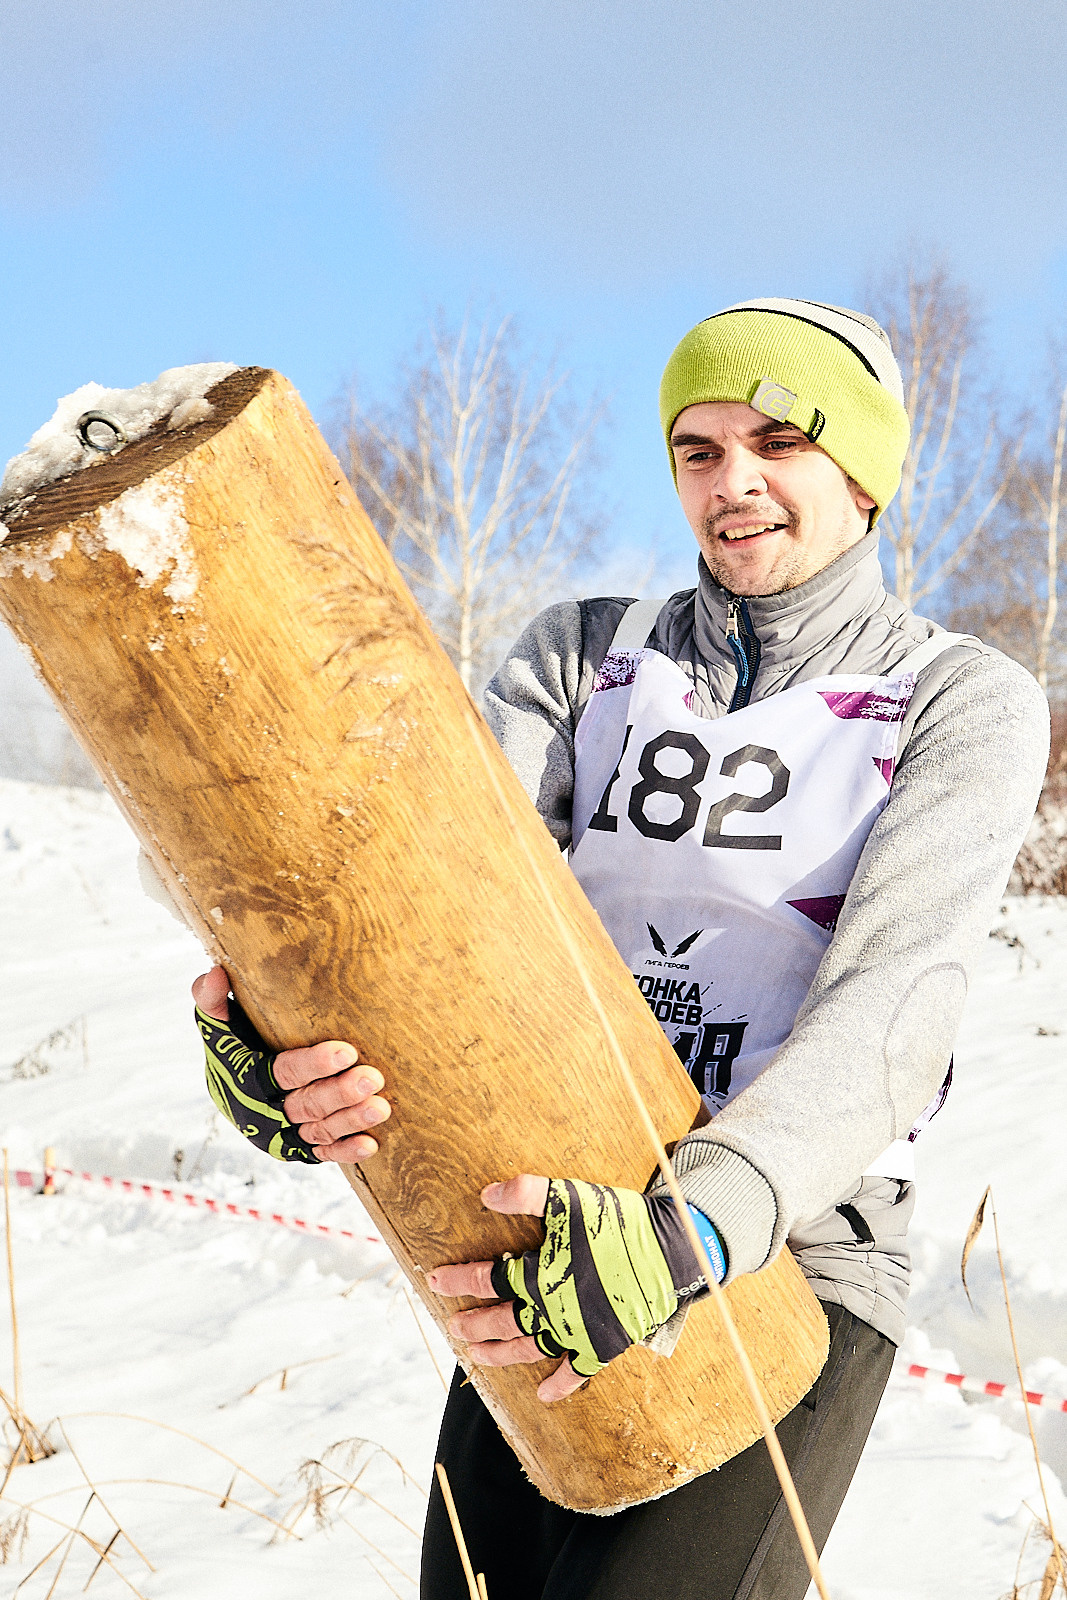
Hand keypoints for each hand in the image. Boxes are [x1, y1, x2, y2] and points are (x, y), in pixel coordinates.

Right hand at [192, 966, 390, 1162]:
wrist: (230, 1086)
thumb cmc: (232, 1043)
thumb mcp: (218, 1021)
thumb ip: (213, 999)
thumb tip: (217, 973)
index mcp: (249, 1078)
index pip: (284, 1072)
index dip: (313, 1064)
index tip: (346, 1051)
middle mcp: (266, 1110)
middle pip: (306, 1104)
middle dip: (340, 1094)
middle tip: (372, 1079)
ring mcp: (283, 1132)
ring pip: (318, 1130)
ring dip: (350, 1121)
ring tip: (381, 1108)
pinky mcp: (298, 1146)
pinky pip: (321, 1152)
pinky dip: (344, 1151)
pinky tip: (370, 1145)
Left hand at [427, 1174, 723, 1404]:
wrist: (672, 1249)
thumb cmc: (618, 1221)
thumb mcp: (570, 1197)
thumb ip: (527, 1193)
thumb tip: (486, 1195)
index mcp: (543, 1274)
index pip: (490, 1279)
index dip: (459, 1279)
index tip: (434, 1279)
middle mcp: (555, 1309)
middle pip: (504, 1321)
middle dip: (475, 1324)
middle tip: (453, 1327)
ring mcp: (580, 1331)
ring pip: (532, 1348)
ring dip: (502, 1355)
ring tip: (477, 1356)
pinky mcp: (605, 1343)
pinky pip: (579, 1370)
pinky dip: (561, 1384)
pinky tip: (543, 1395)